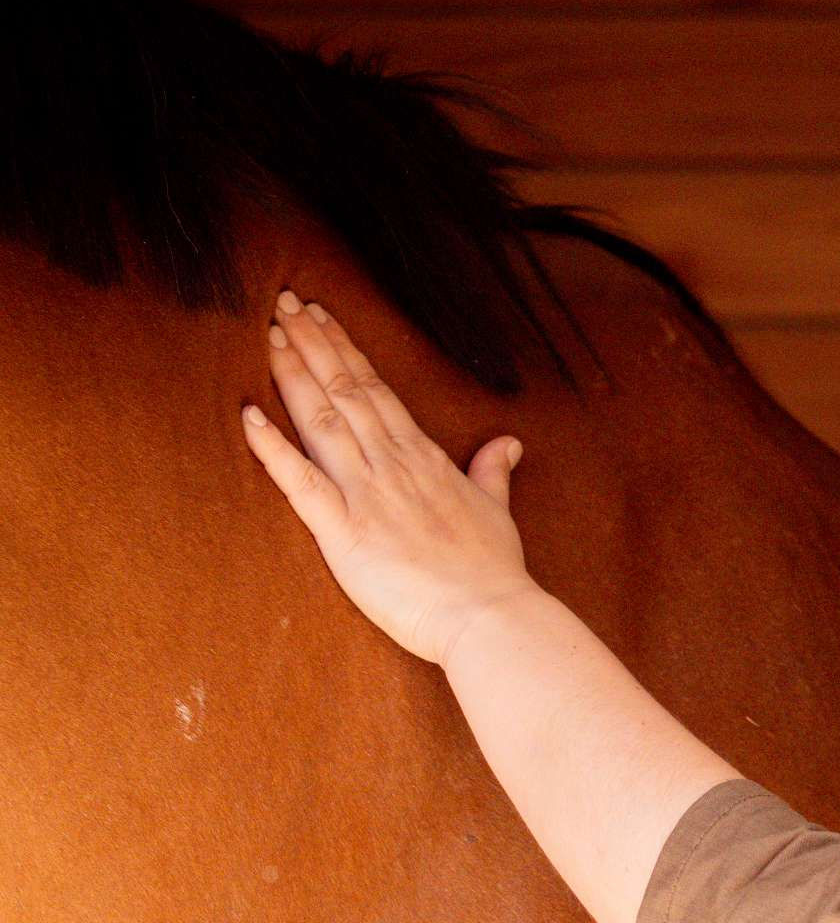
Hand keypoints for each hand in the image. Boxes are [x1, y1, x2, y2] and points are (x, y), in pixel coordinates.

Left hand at [241, 293, 533, 665]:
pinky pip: (301, 484)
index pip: (376, 392)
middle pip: (345, 392)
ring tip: (269, 336)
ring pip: (324, 421)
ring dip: (294, 376)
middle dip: (312, 345)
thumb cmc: (493, 573)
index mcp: (424, 459)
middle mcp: (393, 466)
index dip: (344, 352)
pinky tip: (249, 416)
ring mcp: (368, 496)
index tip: (320, 319)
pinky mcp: (345, 534)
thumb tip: (507, 443)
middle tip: (282, 304)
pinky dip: (273, 449)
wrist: (491, 618)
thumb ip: (492, 473)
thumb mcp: (497, 512)